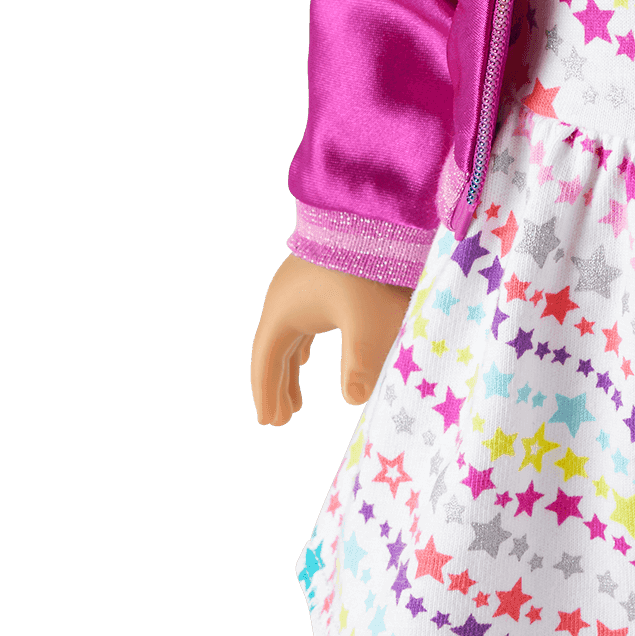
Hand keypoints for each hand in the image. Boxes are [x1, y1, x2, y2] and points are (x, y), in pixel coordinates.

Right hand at [250, 253, 412, 426]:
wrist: (366, 213)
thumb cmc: (366, 268)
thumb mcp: (367, 320)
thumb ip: (361, 361)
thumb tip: (355, 399)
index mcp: (283, 313)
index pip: (267, 363)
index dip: (267, 394)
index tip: (270, 423)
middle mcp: (282, 300)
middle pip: (273, 352)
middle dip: (277, 386)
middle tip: (281, 419)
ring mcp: (296, 286)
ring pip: (286, 337)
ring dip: (289, 368)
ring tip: (296, 401)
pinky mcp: (315, 276)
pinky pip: (299, 322)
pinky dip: (300, 346)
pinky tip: (306, 355)